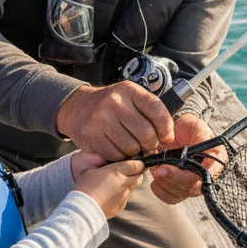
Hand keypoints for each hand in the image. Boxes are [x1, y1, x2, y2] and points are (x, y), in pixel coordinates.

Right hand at [56, 82, 173, 160]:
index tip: (166, 136)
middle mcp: (115, 102)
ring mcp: (101, 119)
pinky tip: (118, 148)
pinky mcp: (92, 136)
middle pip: (146, 134)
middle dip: (151, 144)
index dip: (166, 129)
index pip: (158, 112)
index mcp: (129, 91)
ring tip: (131, 145)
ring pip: (132, 148)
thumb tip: (168, 138)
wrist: (77, 107)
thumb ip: (151, 114)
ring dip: (135, 152)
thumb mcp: (131, 99)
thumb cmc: (111, 106)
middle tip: (146, 144)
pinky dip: (121, 157)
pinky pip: (116, 155)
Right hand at [74, 158, 143, 219]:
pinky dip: (119, 195)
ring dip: (126, 185)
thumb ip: (108, 169)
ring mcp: (124, 196)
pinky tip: (108, 196)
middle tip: (127, 173)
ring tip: (111, 186)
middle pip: (139, 177)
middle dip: (136, 174)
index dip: (137, 164)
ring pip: (131, 187)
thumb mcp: (94, 171)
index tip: (135, 164)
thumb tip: (114, 168)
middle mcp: (124, 184)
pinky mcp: (121, 205)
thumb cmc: (85, 188)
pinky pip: (124, 197)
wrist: (83, 209)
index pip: (137, 165)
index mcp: (117, 172)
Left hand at [149, 113, 224, 204]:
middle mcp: (206, 175)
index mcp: (215, 161)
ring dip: (164, 185)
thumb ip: (198, 138)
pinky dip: (161, 192)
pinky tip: (154, 182)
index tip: (164, 168)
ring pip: (179, 194)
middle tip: (155, 169)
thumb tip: (191, 153)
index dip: (182, 177)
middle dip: (170, 180)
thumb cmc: (191, 127)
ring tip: (154, 170)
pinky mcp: (181, 186)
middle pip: (190, 189)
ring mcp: (193, 183)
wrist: (180, 129)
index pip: (202, 177)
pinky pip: (172, 197)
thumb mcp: (197, 127)